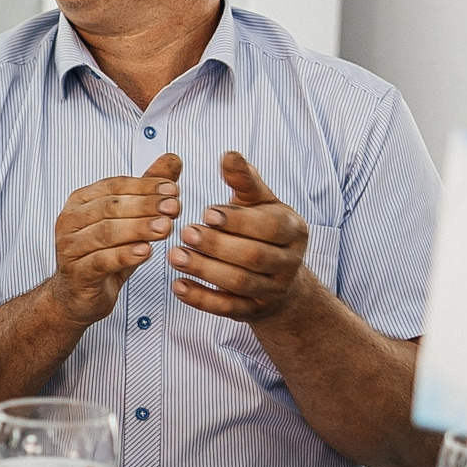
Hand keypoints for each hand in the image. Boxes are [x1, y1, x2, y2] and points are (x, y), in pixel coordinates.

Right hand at [42, 153, 181, 327]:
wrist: (77, 296)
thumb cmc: (104, 254)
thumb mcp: (128, 221)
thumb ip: (148, 190)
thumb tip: (173, 158)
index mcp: (80, 201)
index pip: (114, 186)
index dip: (144, 186)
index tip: (173, 189)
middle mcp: (70, 221)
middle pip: (110, 207)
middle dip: (145, 205)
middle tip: (174, 207)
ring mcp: (70, 248)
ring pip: (106, 233)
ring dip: (138, 229)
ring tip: (165, 228)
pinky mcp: (77, 274)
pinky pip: (102, 261)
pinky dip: (125, 255)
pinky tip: (146, 252)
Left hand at [168, 151, 309, 322]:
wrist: (280, 279)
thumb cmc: (263, 229)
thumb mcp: (259, 202)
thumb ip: (244, 181)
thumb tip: (228, 154)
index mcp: (293, 230)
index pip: (270, 227)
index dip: (238, 220)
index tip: (206, 211)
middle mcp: (289, 262)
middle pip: (254, 257)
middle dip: (218, 245)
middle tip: (185, 232)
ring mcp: (272, 290)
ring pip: (240, 283)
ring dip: (205, 270)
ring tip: (173, 255)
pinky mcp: (253, 311)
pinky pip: (227, 308)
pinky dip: (201, 299)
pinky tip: (177, 285)